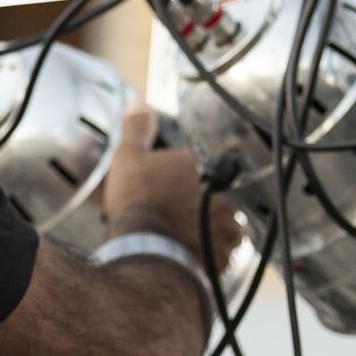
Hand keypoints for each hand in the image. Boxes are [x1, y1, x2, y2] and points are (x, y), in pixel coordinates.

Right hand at [101, 106, 242, 273]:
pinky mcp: (225, 254)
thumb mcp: (128, 156)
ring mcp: (226, 225)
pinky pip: (225, 253)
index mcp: (203, 165)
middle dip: (204, 203)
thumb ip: (137, 127)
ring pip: (227, 224)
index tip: (169, 189)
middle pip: (218, 194)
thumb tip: (139, 101)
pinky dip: (213, 254)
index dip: (185, 178)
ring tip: (189, 237)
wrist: (145, 246)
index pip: (201, 166)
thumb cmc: (137, 200)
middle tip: (179, 214)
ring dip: (214, 229)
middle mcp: (223, 193)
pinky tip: (194, 254)